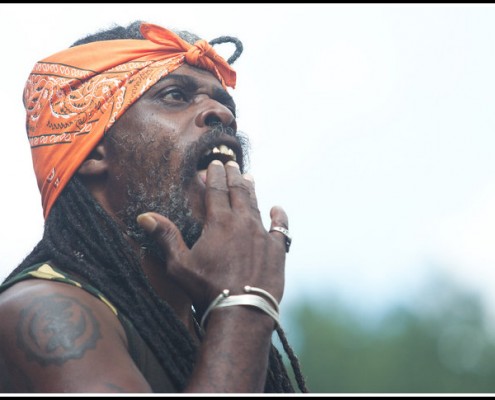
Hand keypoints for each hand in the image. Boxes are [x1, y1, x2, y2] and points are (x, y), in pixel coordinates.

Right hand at [137, 160, 288, 315]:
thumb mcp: (180, 264)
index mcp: (219, 222)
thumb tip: (144, 216)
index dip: (214, 175)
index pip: (216, 190)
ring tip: (250, 177)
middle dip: (233, 175)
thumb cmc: (207, 289)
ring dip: (252, 190)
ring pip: (257, 205)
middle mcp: (243, 222)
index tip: (214, 164)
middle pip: (238, 192)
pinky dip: (279, 217)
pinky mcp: (277, 250)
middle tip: (231, 164)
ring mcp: (262, 235)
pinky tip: (278, 209)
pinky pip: (280, 228)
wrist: (242, 310)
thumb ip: (165, 237)